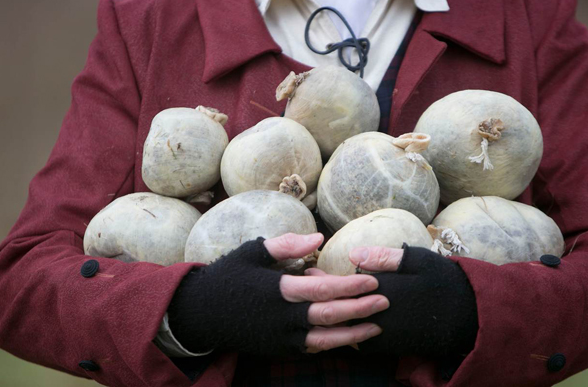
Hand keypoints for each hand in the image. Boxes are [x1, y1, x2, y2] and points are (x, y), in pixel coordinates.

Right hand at [167, 233, 386, 355]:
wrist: (201, 314)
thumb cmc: (228, 277)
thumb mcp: (253, 252)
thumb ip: (286, 246)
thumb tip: (318, 239)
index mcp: (277, 290)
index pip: (322, 289)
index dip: (349, 286)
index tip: (372, 280)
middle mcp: (282, 317)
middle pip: (329, 316)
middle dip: (360, 309)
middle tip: (386, 301)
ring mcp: (281, 337)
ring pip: (325, 340)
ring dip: (353, 334)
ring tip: (377, 327)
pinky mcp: (279, 349)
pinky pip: (312, 349)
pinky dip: (333, 344)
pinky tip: (351, 337)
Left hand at [313, 244, 478, 356]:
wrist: (467, 319)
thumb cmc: (443, 283)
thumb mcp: (418, 261)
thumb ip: (384, 258)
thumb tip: (353, 254)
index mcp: (381, 288)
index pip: (343, 284)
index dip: (323, 279)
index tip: (309, 272)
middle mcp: (376, 313)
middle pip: (339, 308)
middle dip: (320, 298)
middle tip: (305, 289)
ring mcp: (380, 333)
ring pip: (345, 327)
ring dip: (330, 316)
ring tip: (317, 305)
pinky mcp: (387, 346)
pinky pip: (358, 341)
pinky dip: (346, 333)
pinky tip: (340, 324)